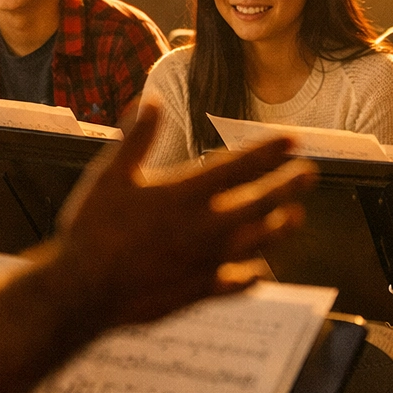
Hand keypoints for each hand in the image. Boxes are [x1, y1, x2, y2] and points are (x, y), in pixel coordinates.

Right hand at [52, 97, 315, 327]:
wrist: (82, 291)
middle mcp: (204, 227)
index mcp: (184, 194)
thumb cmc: (91, 229)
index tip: (292, 141)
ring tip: (297, 217)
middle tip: (310, 173)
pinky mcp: (198, 291)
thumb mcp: (109, 174)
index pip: (238, 167)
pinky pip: (235, 284)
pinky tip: (259, 272)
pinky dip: (251, 276)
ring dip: (280, 228)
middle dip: (287, 186)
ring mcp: (205, 262)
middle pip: (259, 202)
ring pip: (256, 243)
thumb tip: (150, 101)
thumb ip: (135, 138)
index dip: (268, 152)